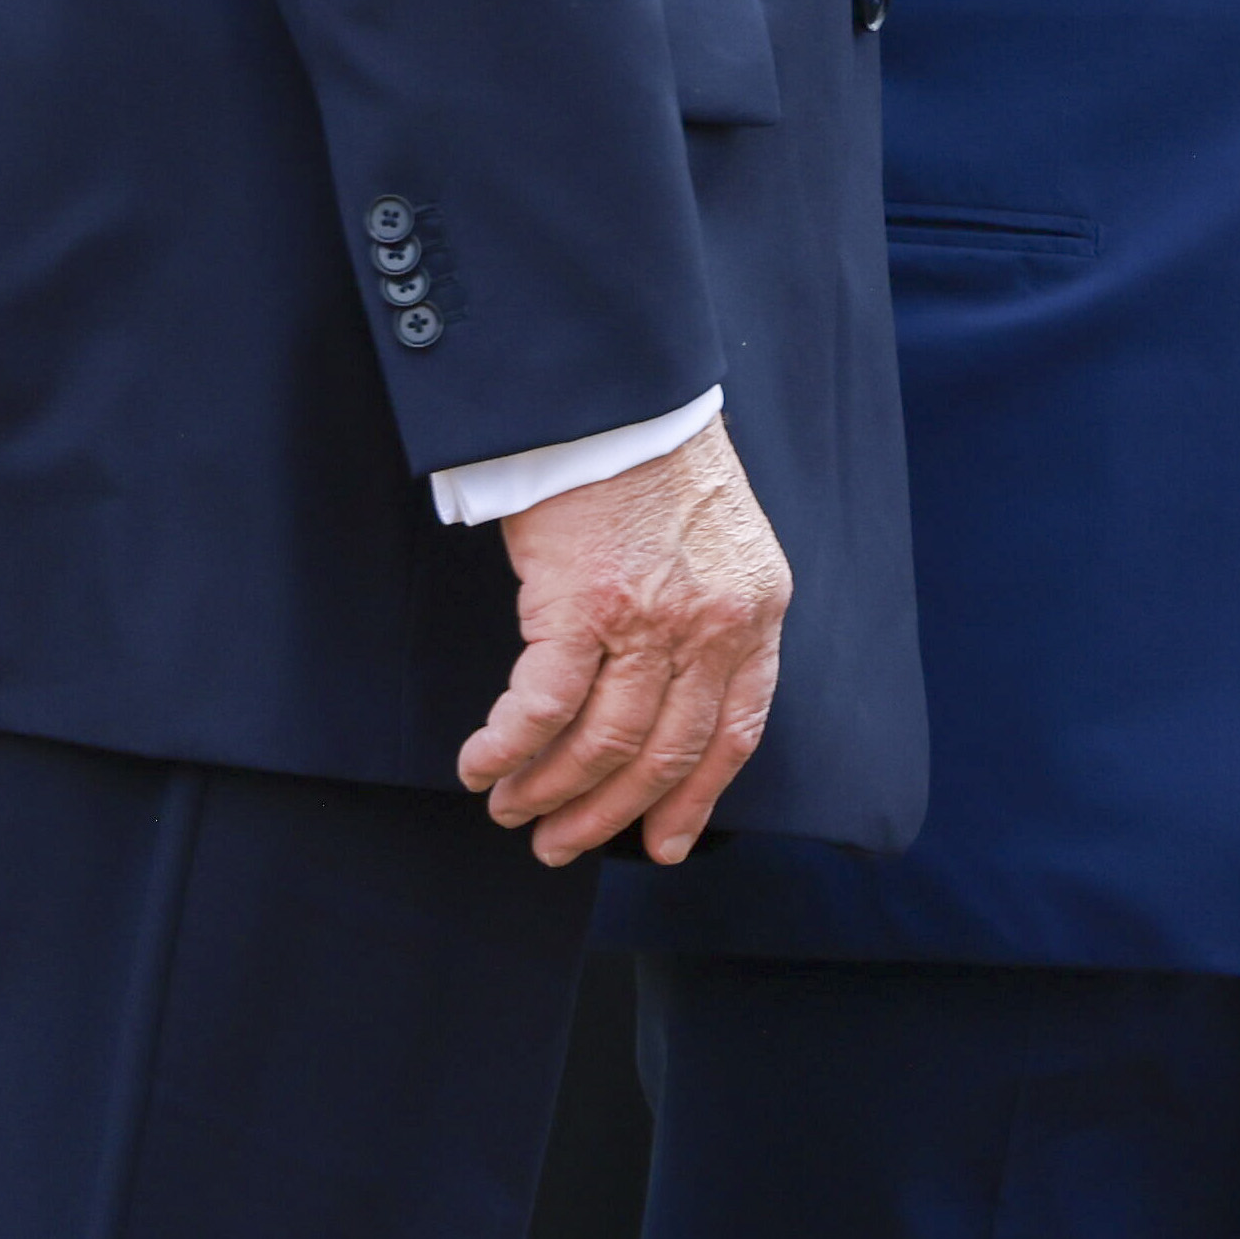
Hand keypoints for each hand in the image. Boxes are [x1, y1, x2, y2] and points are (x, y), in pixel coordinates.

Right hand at [457, 409, 791, 867]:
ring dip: (549, 790)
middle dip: (608, 813)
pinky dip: (508, 747)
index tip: (663, 845)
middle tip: (559, 844)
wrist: (619, 393)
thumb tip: (669, 700)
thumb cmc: (657, 459)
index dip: (696, 798)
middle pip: (664, 753)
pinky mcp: (584, 605)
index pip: (737, 730)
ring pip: (603, 743)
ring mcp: (652, 618)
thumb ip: (712, 616)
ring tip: (511, 808)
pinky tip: (482, 764)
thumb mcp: (721, 543)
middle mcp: (715, 623)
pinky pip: (543, 708)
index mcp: (757, 609)